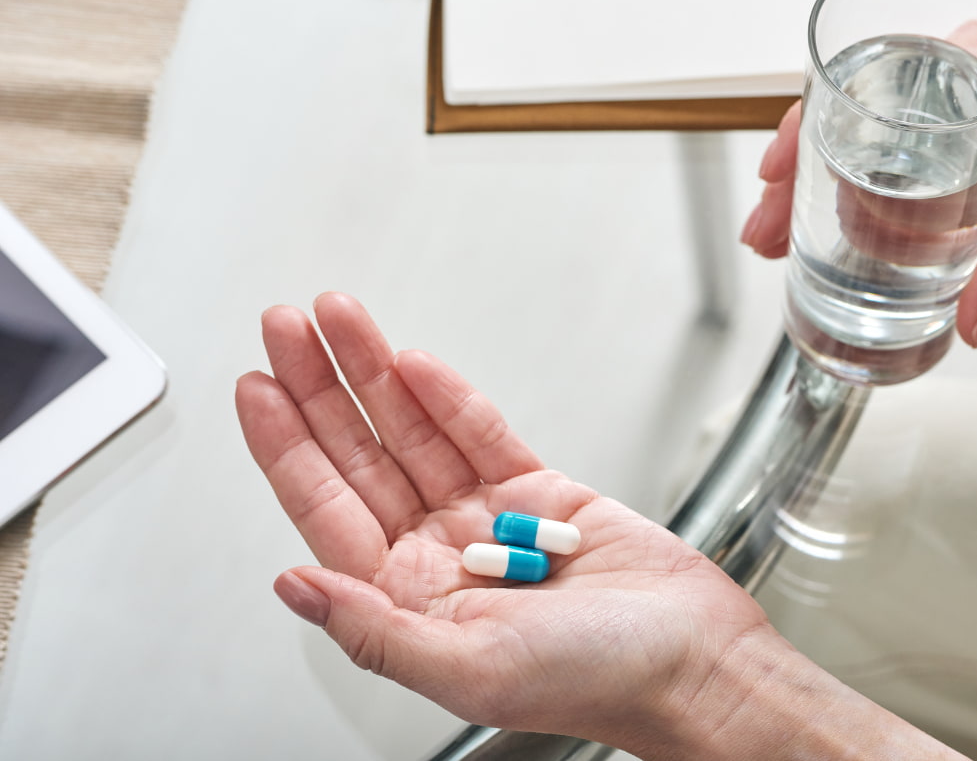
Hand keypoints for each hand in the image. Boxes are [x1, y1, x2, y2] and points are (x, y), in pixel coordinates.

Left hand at [234, 293, 771, 749]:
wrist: (694, 659)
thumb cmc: (598, 682)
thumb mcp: (471, 669)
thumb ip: (374, 628)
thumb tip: (296, 586)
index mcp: (411, 602)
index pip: (327, 509)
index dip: (286, 445)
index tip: (257, 388)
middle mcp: (440, 556)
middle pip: (360, 456)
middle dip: (320, 389)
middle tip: (286, 327)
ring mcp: (489, 519)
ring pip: (414, 433)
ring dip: (375, 374)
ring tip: (340, 319)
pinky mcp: (540, 492)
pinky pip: (480, 434)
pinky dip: (447, 397)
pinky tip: (413, 363)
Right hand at [742, 27, 976, 347]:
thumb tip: (972, 323)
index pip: (862, 93)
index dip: (803, 141)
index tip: (771, 188)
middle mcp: (961, 57)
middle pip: (849, 111)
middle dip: (797, 174)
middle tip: (765, 233)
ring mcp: (963, 74)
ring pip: (868, 122)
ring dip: (826, 174)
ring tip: (790, 229)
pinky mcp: (974, 96)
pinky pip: (900, 128)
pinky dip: (868, 167)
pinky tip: (848, 210)